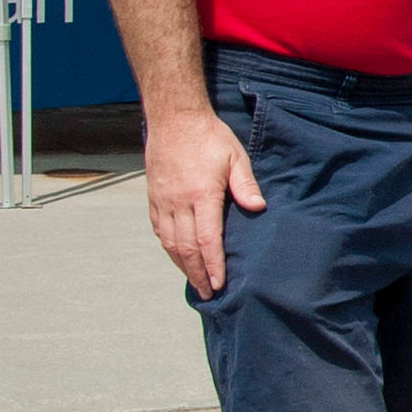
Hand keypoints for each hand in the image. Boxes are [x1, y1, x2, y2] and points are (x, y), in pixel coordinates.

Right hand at [145, 105, 264, 298]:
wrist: (174, 118)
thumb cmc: (209, 136)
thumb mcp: (235, 156)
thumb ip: (245, 184)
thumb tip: (257, 207)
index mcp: (201, 194)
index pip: (206, 239)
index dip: (212, 265)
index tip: (218, 283)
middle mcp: (178, 202)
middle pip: (186, 248)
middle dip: (197, 273)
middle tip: (207, 293)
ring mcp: (163, 200)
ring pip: (169, 242)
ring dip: (181, 265)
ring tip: (194, 281)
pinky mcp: (153, 197)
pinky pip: (158, 229)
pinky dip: (168, 247)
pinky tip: (177, 255)